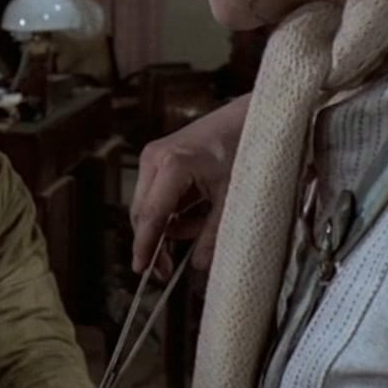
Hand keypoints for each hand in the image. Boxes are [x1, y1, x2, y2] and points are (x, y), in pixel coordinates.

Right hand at [130, 93, 249, 278]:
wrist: (247, 118)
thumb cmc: (243, 151)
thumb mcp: (232, 197)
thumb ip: (214, 233)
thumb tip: (198, 265)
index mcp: (172, 165)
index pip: (152, 215)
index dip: (145, 246)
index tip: (140, 269)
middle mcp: (154, 159)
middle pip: (142, 213)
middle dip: (154, 242)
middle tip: (166, 270)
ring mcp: (153, 157)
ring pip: (148, 206)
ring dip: (169, 227)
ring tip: (199, 230)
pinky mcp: (158, 159)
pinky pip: (156, 196)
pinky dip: (172, 212)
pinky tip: (196, 213)